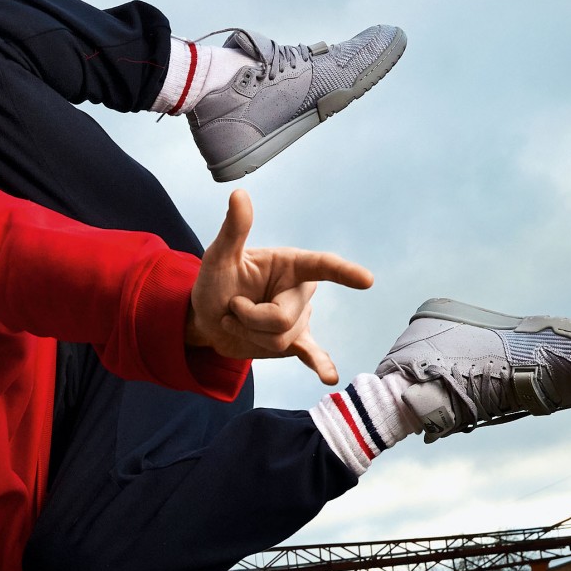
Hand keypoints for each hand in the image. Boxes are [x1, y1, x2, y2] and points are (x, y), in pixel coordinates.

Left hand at [186, 189, 372, 384]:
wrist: (205, 319)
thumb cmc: (214, 282)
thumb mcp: (219, 256)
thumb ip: (234, 229)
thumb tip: (238, 195)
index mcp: (290, 264)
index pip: (321, 267)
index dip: (343, 273)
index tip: (365, 280)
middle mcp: (300, 291)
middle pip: (285, 319)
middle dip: (251, 318)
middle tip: (232, 307)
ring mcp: (298, 318)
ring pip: (281, 340)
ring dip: (250, 335)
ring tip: (237, 320)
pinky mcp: (292, 342)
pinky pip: (310, 354)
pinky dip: (320, 364)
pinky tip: (330, 376)